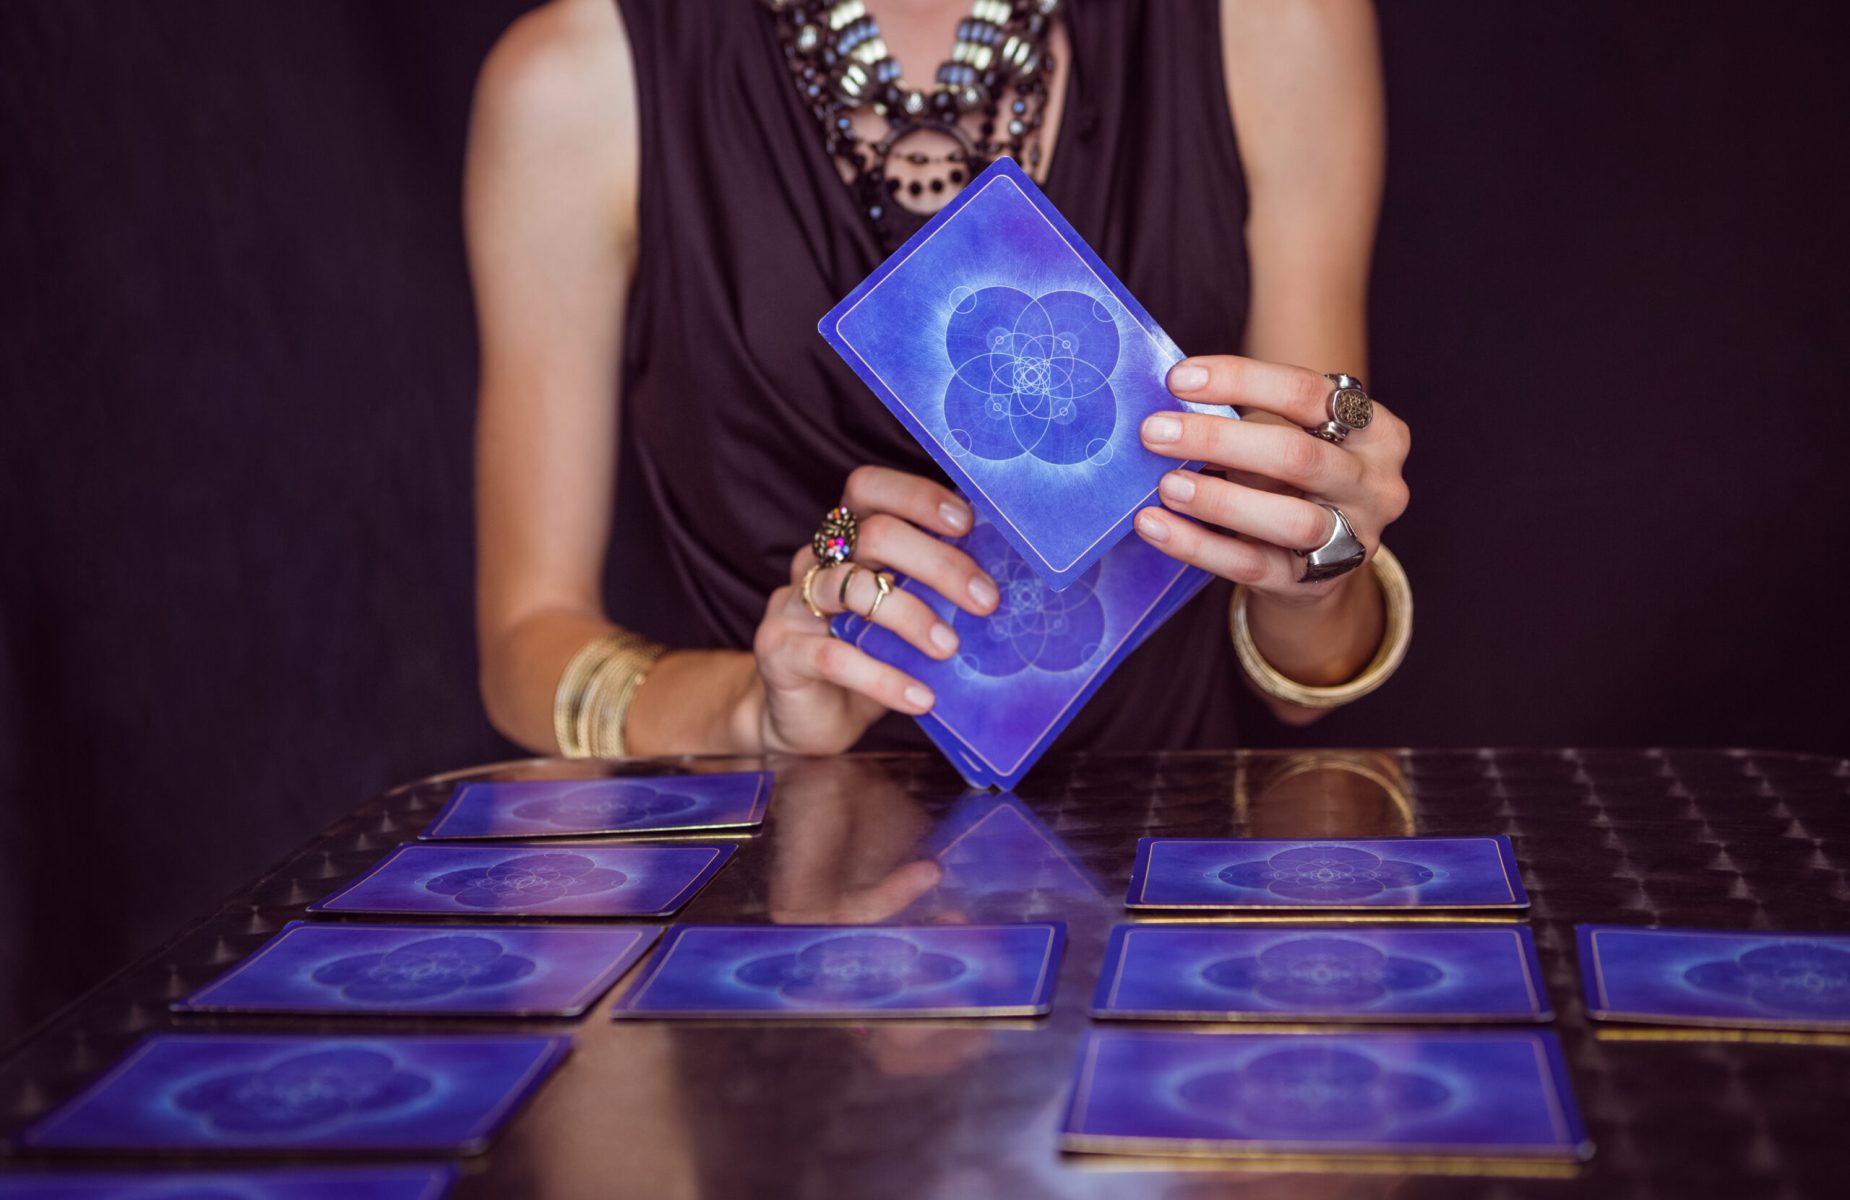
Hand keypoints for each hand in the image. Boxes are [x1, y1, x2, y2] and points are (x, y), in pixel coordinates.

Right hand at [751, 466, 1000, 754]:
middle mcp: (816, 559)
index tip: (967, 523)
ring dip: (911, 616)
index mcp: (846, 537)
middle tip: (984, 600)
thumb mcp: (905, 614)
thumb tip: (1007, 581)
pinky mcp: (780, 651)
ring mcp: (793, 603)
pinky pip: (834, 656)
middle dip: (938, 562)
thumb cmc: (870, 655)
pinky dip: (883, 678)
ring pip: (851, 588)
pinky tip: (920, 697)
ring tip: (950, 648)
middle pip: (874, 535)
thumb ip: (935, 590)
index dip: (917, 496)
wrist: (810, 718)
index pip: (869, 487)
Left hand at [1132, 357, 1410, 605]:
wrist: (1324, 558)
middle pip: (1298, 456)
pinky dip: (1197, 545)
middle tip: (1155, 432)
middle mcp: (1374, 484)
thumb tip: (1170, 409)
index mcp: (1377, 430)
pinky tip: (1155, 526)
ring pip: (1288, 519)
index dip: (1242, 380)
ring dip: (1219, 500)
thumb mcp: (1293, 437)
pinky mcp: (1314, 584)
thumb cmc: (1296, 478)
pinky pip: (1251, 565)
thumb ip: (1249, 420)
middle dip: (1219, 439)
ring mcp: (1353, 538)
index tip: (1177, 379)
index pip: (1308, 392)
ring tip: (1166, 485)